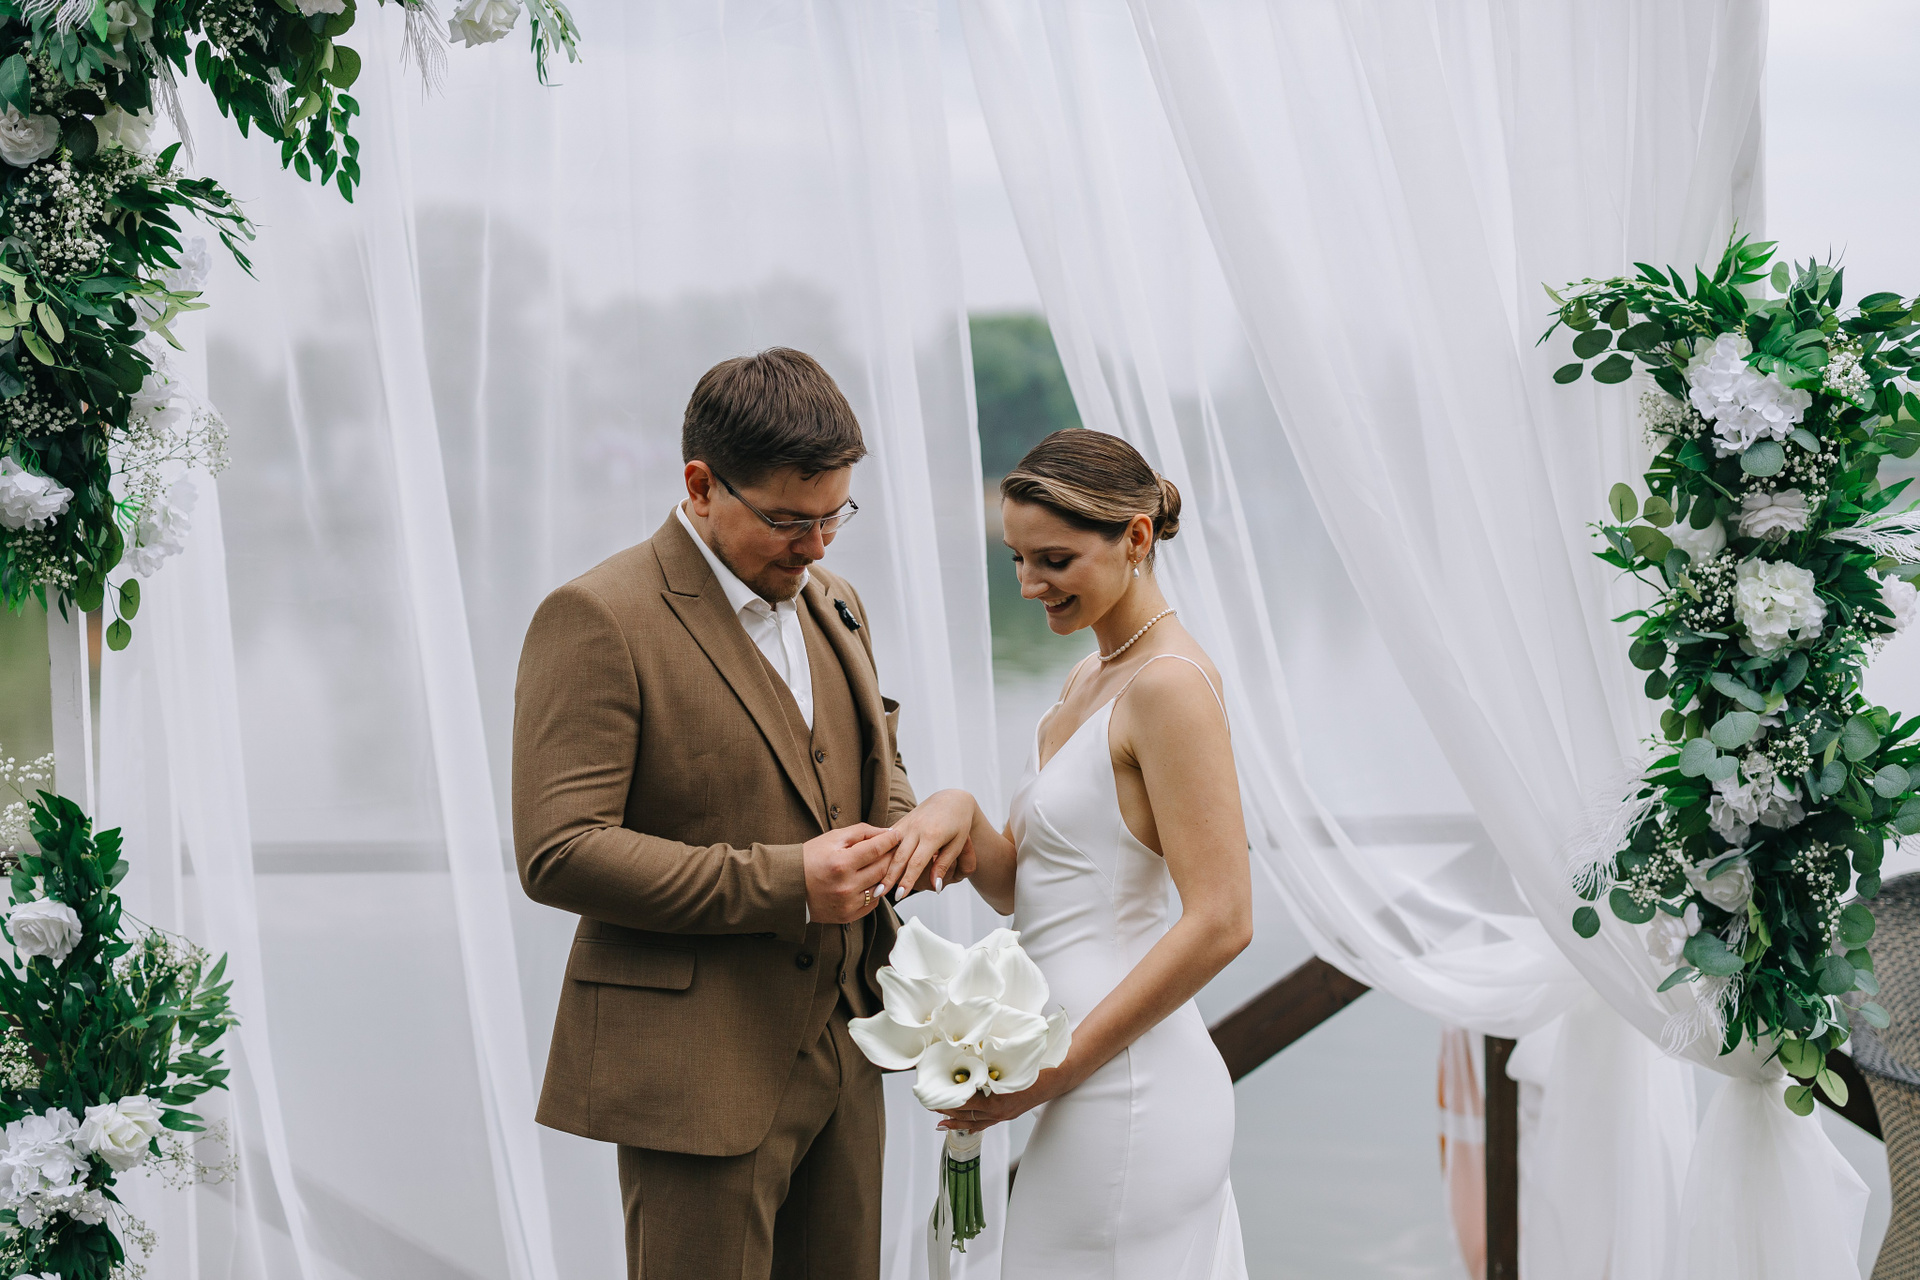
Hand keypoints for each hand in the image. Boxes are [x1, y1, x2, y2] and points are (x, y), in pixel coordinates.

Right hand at [803, 824, 899, 923]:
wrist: (789, 887)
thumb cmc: (810, 859)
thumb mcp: (832, 838)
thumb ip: (861, 832)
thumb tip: (886, 831)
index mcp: (841, 864)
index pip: (877, 849)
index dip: (890, 839)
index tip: (897, 834)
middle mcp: (846, 886)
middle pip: (883, 868)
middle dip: (890, 856)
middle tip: (892, 848)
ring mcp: (848, 904)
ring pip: (880, 886)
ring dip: (884, 875)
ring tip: (880, 864)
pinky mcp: (848, 916)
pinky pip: (873, 903)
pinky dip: (874, 891)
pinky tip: (868, 882)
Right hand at [880, 790, 975, 899]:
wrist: (951, 799)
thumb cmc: (959, 823)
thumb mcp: (957, 844)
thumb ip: (944, 864)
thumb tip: (934, 886)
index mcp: (932, 835)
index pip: (917, 862)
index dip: (907, 880)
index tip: (900, 895)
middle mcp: (916, 829)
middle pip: (899, 857)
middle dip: (889, 877)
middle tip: (879, 894)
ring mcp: (906, 824)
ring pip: (890, 849)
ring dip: (880, 866)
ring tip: (873, 882)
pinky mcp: (900, 822)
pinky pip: (887, 840)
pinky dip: (879, 853)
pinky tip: (871, 866)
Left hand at [935, 1066, 1070, 1133]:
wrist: (1057, 1077)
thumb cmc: (1036, 1067)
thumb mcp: (1012, 1062)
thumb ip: (992, 1062)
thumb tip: (971, 1052)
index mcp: (1000, 1099)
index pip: (968, 1102)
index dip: (951, 1100)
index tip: (936, 1095)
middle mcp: (1001, 1111)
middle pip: (968, 1114)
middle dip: (949, 1110)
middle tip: (932, 1105)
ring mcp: (1005, 1115)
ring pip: (976, 1122)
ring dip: (958, 1120)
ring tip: (941, 1119)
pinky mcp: (1008, 1115)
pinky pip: (986, 1123)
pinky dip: (972, 1125)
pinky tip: (962, 1125)